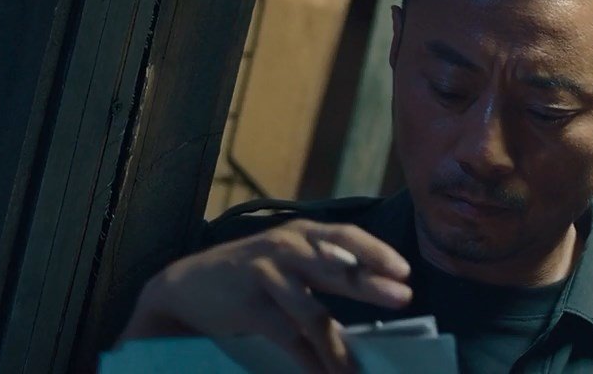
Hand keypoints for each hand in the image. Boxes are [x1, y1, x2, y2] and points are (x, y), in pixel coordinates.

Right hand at [120, 219, 412, 372]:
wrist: (187, 285)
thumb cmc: (251, 273)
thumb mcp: (289, 260)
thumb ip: (325, 271)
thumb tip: (376, 291)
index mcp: (302, 233)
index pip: (345, 235)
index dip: (375, 251)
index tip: (404, 271)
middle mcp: (285, 246)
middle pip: (335, 266)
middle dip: (370, 282)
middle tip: (403, 297)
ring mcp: (265, 274)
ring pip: (310, 311)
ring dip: (337, 346)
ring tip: (354, 370)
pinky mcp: (248, 305)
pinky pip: (285, 336)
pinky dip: (307, 360)